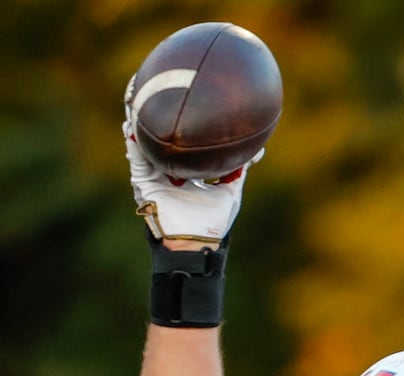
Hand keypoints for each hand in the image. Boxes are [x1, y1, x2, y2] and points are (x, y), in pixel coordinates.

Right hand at [124, 74, 254, 242]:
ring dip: (136, 121)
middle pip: (155, 135)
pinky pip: (137, 159)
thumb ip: (237, 169)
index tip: (178, 98)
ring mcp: (151, 176)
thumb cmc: (212, 222)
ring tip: (133, 99)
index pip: (177, 140)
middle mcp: (164, 169)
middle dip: (150, 112)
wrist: (197, 244)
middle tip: (151, 87)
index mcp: (181, 171)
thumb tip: (256, 151)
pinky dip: (133, 143)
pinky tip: (131, 127)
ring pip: (140, 142)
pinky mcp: (143, 184)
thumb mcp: (230, 191)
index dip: (176, 121)